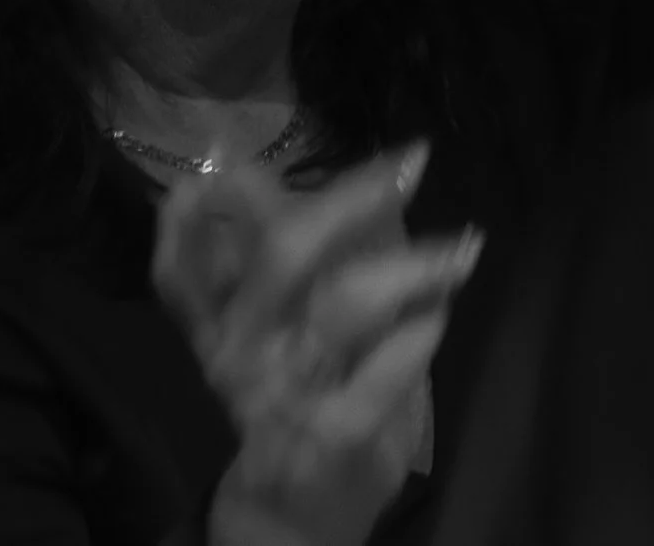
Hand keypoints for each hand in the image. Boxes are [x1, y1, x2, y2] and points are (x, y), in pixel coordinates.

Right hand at [157, 147, 483, 545]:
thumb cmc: (286, 412)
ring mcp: (288, 396)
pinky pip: (384, 371)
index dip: (213, 198)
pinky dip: (419, 335)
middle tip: (410, 162)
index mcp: (215, 327)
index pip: (192, 251)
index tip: (240, 145)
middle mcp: (241, 354)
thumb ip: (284, 268)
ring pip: (342, 303)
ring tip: (461, 246)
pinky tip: (440, 315)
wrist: (285, 526)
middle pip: (282, 252)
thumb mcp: (264, 342)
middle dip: (350, 197)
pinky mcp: (337, 434)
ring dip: (411, 263)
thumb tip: (334, 182)